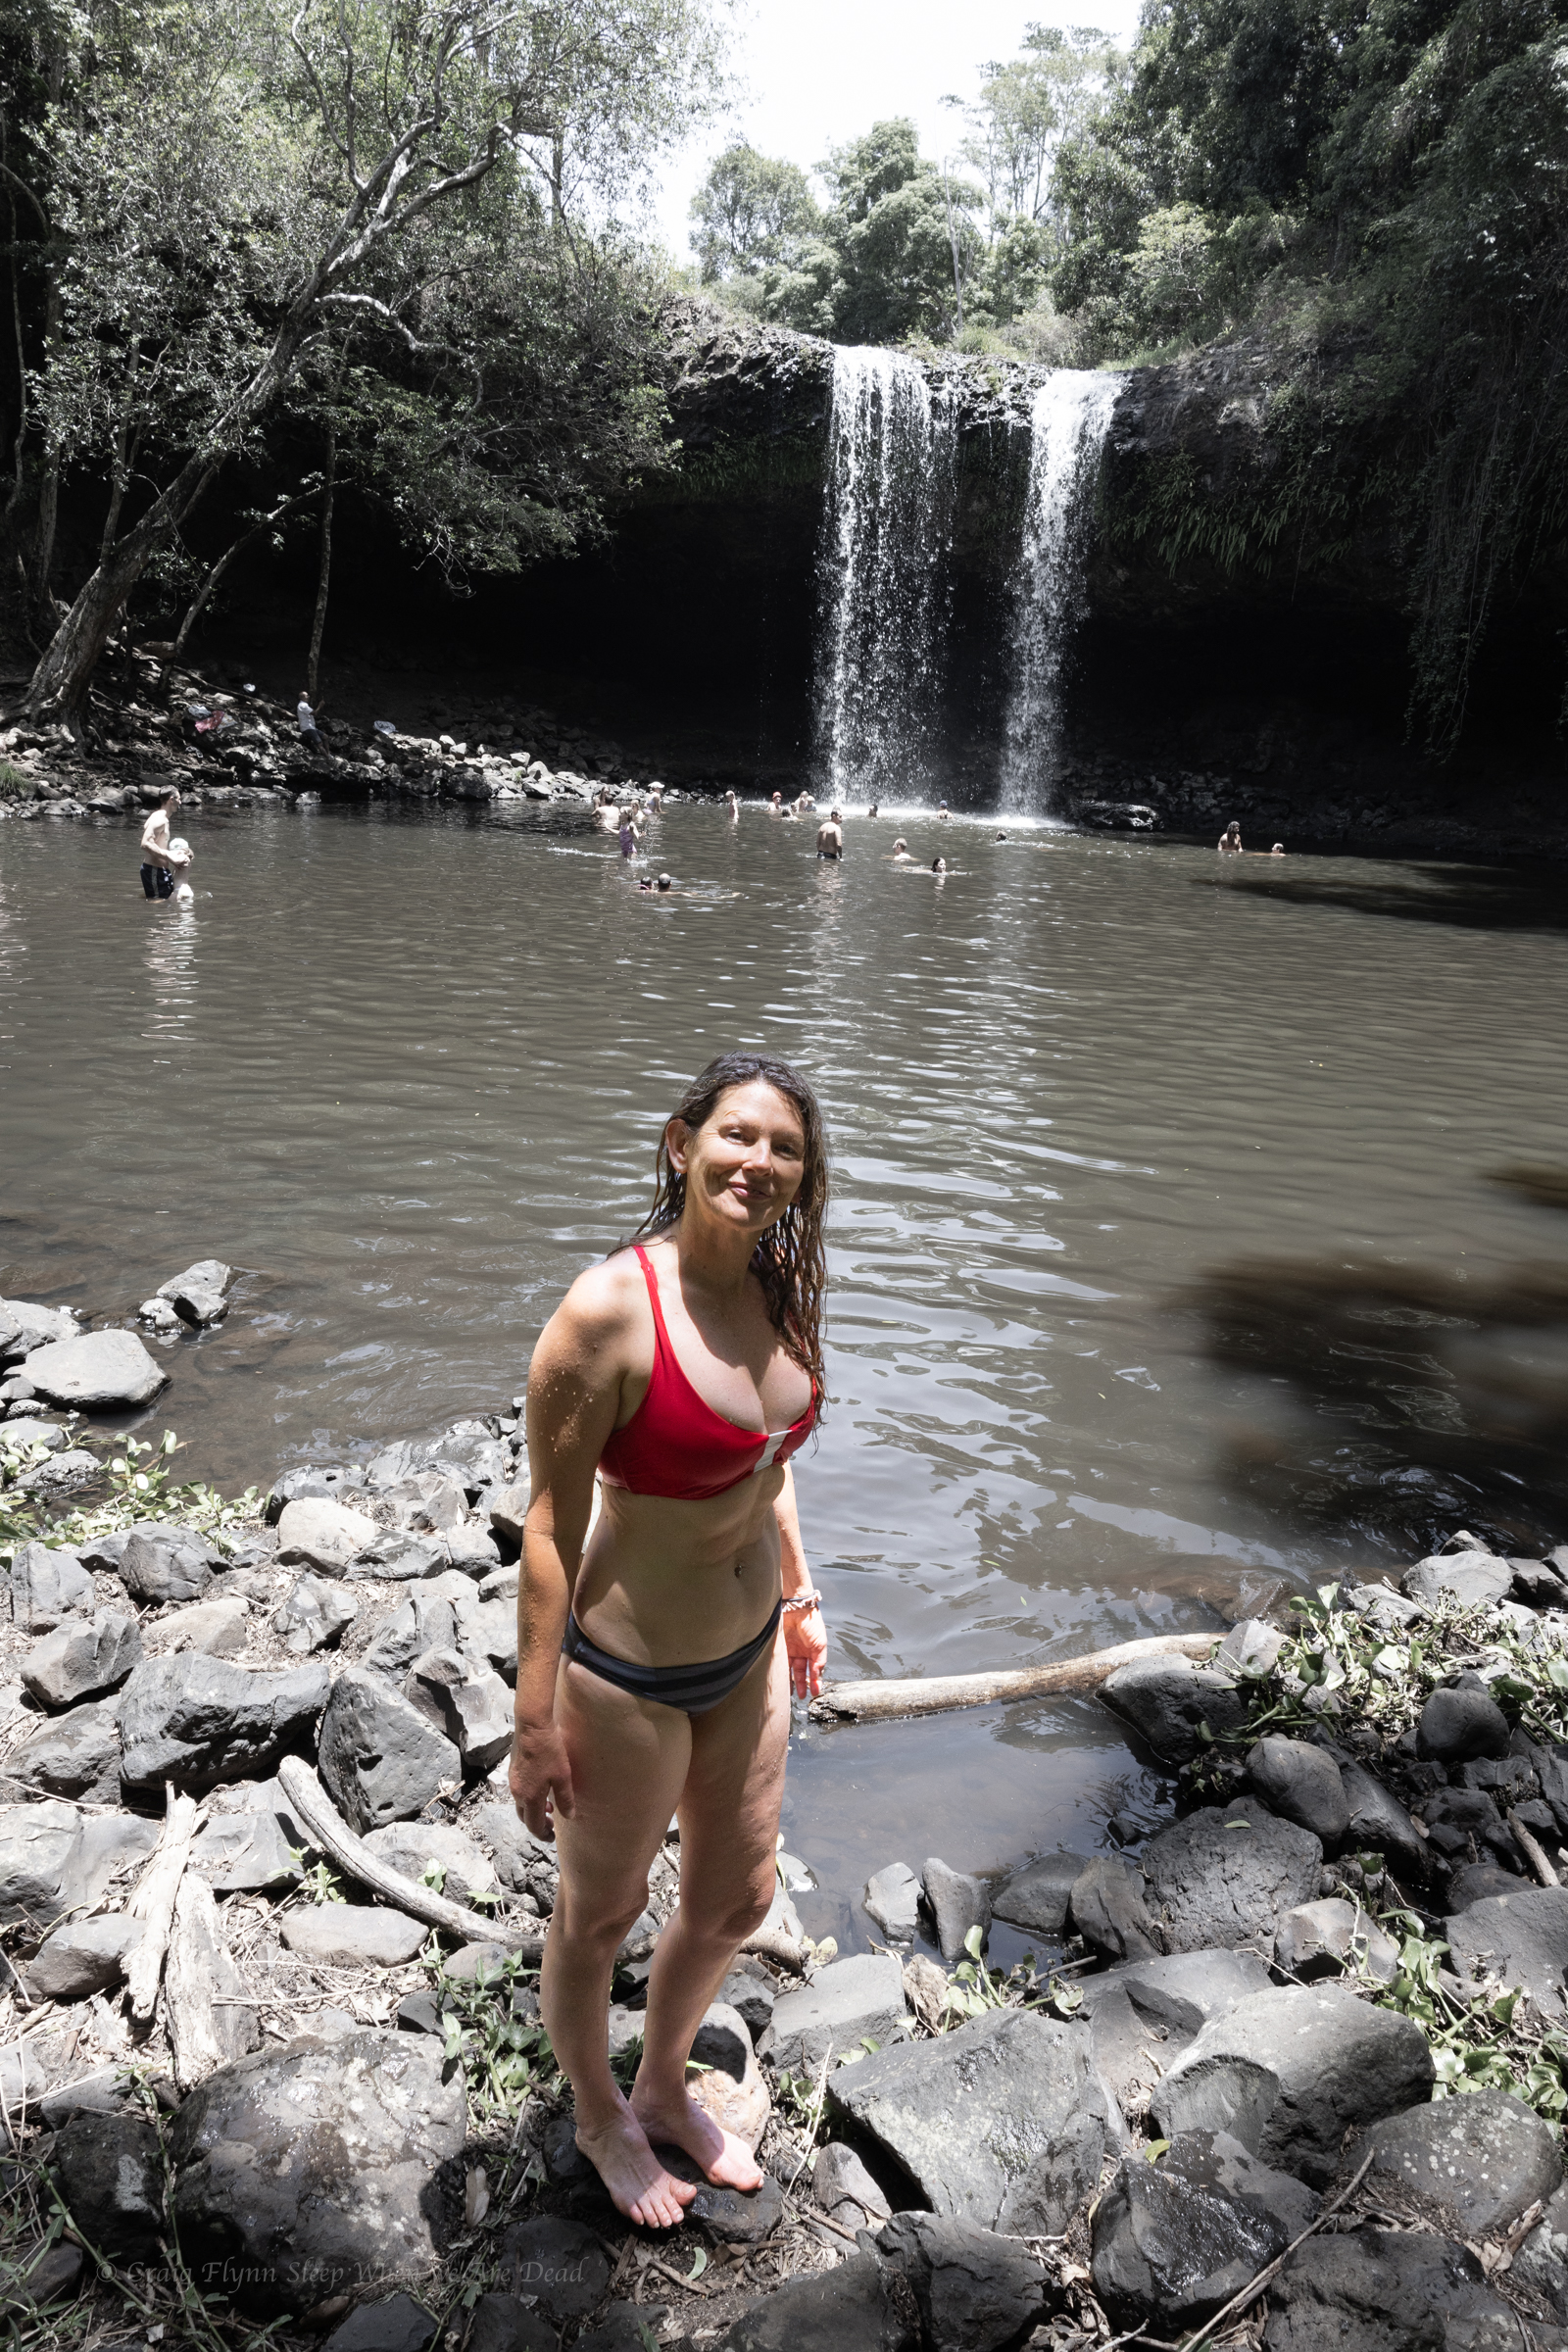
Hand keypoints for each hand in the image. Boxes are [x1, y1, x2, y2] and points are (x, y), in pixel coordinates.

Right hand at [509, 1719, 574, 1839]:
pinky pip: (519, 1792)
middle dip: (537, 1825)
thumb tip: (569, 1816)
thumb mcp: (563, 1776)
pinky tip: (542, 1790)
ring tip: (549, 1808)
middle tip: (551, 1826)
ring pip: (521, 1804)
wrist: (532, 1726)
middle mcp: (517, 1792)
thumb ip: (565, 1799)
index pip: (534, 1825)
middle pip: (524, 1818)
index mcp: (529, 1797)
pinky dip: (529, 1798)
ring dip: (533, 1810)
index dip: (543, 1834)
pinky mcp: (513, 1770)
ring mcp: (513, 1781)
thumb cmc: (549, 1751)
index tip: (552, 1837)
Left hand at [782, 1603, 826, 1699]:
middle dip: (802, 1684)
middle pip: (801, 1671)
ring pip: (790, 1669)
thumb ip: (819, 1662)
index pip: (814, 1669)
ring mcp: (790, 1650)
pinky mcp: (779, 1648)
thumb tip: (818, 1677)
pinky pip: (780, 1663)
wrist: (796, 1608)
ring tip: (791, 1693)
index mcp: (813, 1650)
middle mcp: (801, 1651)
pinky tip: (782, 1681)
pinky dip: (782, 1672)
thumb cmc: (811, 1623)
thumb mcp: (820, 1645)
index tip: (815, 1692)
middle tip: (802, 1696)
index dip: (815, 1681)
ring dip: (791, 1681)